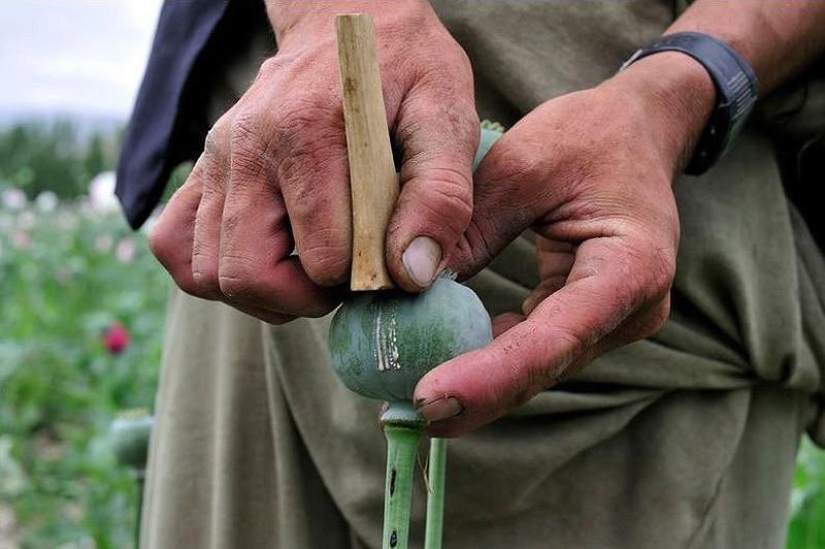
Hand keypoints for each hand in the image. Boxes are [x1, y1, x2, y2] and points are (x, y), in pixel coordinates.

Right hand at [149, 1, 478, 322]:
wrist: (346, 22)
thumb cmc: (405, 70)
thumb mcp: (447, 114)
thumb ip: (441, 193)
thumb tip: (410, 274)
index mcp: (308, 131)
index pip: (323, 258)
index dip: (364, 278)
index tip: (389, 259)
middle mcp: (246, 147)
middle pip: (248, 275)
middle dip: (305, 299)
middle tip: (346, 279)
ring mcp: (215, 160)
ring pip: (206, 274)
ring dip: (263, 294)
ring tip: (309, 270)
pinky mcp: (202, 171)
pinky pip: (175, 246)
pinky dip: (213, 274)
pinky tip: (265, 258)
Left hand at [414, 53, 715, 436]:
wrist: (636, 133)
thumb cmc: (588, 137)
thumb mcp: (523, 162)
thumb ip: (472, 224)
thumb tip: (414, 285)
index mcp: (629, 268)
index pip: (554, 338)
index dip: (490, 375)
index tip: (429, 398)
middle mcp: (630, 310)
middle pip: (544, 366)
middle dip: (475, 395)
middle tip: (404, 415)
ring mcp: (611, 321)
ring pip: (536, 366)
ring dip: (477, 384)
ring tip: (410, 402)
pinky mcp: (586, 319)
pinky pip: (533, 348)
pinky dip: (488, 358)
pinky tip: (440, 365)